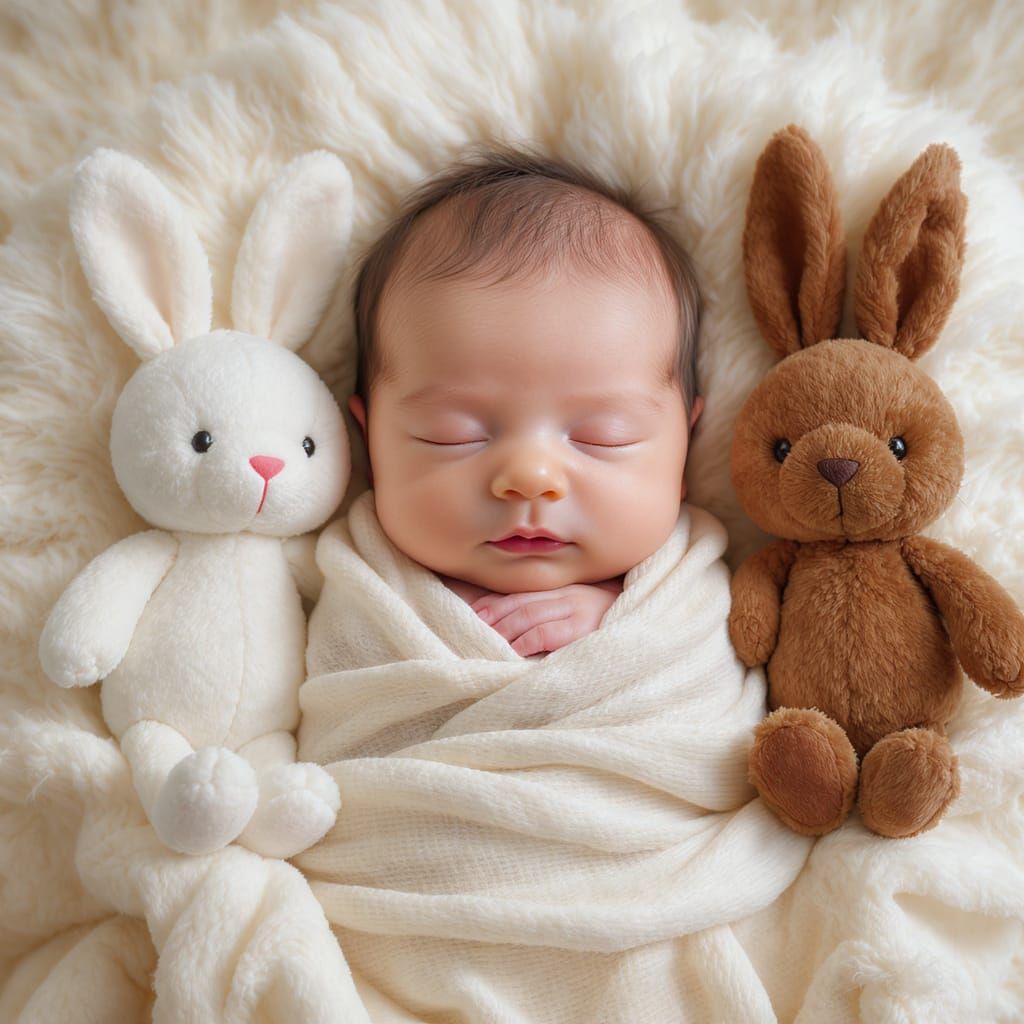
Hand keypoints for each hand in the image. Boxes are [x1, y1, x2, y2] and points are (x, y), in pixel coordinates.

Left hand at [472, 581, 621, 655]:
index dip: (495, 603)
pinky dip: (527, 640)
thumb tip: (523, 625)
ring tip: (486, 640)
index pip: (521, 595)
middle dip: (494, 617)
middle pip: (520, 604)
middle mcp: (568, 596)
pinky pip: (549, 633)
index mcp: (566, 590)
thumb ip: (558, 609)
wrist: (653, 617)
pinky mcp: (585, 629)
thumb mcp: (585, 607)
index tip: (474, 613)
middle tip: (472, 629)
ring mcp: (577, 611)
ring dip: (505, 629)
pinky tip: (513, 650)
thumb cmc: (615, 617)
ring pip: (530, 615)